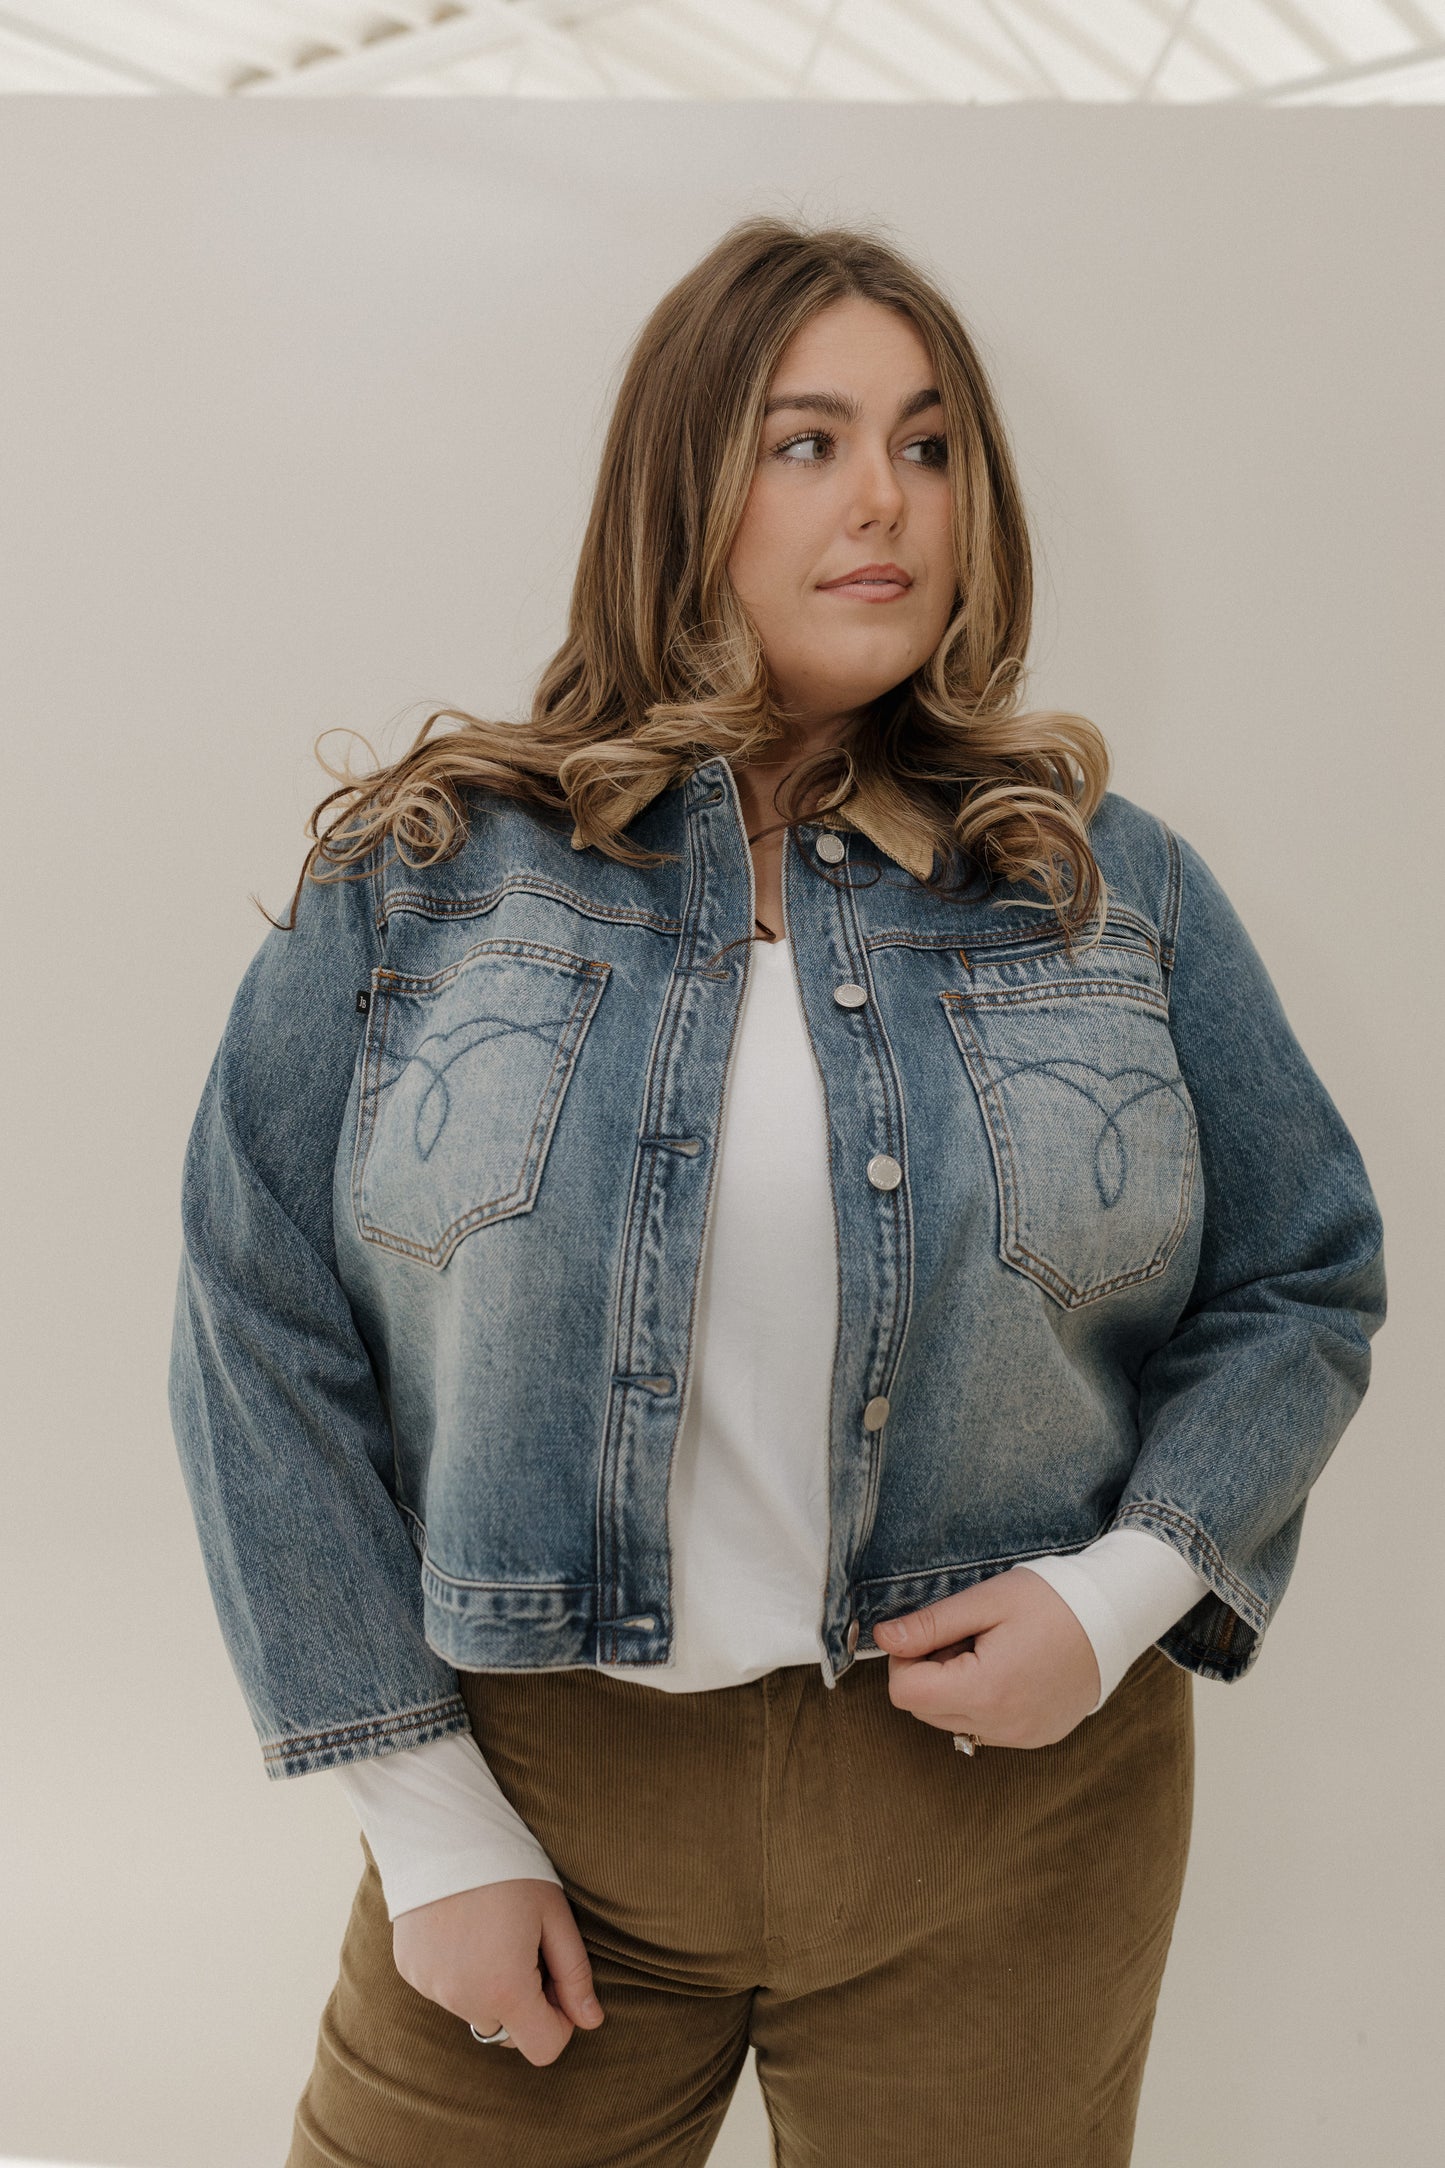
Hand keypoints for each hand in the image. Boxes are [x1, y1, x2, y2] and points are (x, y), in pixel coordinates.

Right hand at [392, 1878, 604, 2066]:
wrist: (442, 1828)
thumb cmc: (509, 1868)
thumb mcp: (554, 1915)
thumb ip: (575, 1975)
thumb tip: (591, 2021)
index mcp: (505, 1990)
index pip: (544, 2049)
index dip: (561, 2021)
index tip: (558, 1980)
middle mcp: (462, 1999)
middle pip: (508, 2032)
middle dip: (525, 2003)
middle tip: (526, 1947)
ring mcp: (431, 1987)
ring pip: (475, 2010)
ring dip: (491, 1988)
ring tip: (493, 1931)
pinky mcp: (410, 1971)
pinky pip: (445, 1989)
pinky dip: (459, 1972)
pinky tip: (463, 1928)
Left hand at [871, 1567, 1101, 1748]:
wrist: (1113, 1618)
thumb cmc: (1050, 1602)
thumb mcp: (985, 1601)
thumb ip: (930, 1624)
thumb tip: (883, 1638)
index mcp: (984, 1690)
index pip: (904, 1693)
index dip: (904, 1660)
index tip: (930, 1634)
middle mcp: (1000, 1725)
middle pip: (923, 1711)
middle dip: (929, 1673)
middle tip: (962, 1637)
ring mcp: (1020, 1737)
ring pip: (951, 1722)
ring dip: (953, 1689)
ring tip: (987, 1651)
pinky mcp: (1035, 1738)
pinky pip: (984, 1727)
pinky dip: (981, 1701)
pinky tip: (1007, 1669)